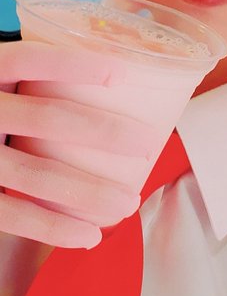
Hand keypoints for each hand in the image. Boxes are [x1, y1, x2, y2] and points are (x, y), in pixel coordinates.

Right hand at [0, 42, 154, 248]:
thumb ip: (20, 77)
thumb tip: (102, 72)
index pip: (26, 60)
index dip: (72, 64)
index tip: (119, 72)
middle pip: (47, 119)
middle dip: (103, 134)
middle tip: (145, 145)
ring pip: (37, 174)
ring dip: (90, 190)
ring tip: (127, 202)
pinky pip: (13, 214)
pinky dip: (54, 227)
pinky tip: (87, 235)